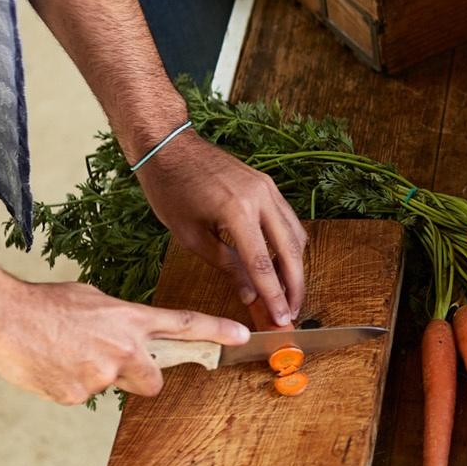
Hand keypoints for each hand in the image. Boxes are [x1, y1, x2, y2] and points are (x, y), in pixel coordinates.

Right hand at [0, 280, 248, 404]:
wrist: (4, 316)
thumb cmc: (45, 303)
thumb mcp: (93, 300)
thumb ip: (118, 321)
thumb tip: (124, 334)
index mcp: (131, 320)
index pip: (184, 325)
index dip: (217, 331)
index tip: (244, 335)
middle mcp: (124, 349)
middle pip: (154, 380)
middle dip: (141, 377)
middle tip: (111, 362)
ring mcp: (102, 375)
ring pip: (112, 387)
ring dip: (96, 378)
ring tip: (66, 355)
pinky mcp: (77, 395)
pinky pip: (82, 397)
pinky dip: (69, 386)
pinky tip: (50, 367)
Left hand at [134, 132, 308, 327]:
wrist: (170, 147)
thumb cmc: (171, 190)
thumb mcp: (191, 236)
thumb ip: (226, 265)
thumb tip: (249, 295)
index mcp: (236, 211)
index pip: (262, 264)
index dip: (274, 295)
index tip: (280, 318)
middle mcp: (261, 197)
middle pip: (290, 251)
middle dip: (294, 285)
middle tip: (291, 311)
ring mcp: (268, 189)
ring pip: (296, 235)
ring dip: (296, 266)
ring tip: (289, 292)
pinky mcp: (268, 185)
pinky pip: (288, 220)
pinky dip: (290, 244)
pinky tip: (283, 263)